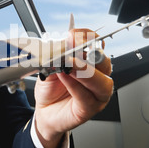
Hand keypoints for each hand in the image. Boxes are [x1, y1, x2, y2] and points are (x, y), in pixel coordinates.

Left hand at [34, 28, 113, 147]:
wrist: (44, 111)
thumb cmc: (50, 89)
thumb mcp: (48, 67)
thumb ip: (55, 57)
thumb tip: (59, 46)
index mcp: (90, 62)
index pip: (95, 44)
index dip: (86, 37)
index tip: (72, 35)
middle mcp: (98, 76)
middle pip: (104, 61)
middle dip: (90, 53)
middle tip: (73, 50)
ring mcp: (96, 93)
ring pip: (102, 81)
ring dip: (85, 71)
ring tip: (70, 65)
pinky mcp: (90, 109)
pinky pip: (87, 97)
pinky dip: (76, 85)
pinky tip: (66, 77)